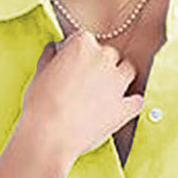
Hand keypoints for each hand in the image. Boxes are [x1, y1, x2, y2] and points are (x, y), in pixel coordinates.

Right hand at [24, 28, 144, 164]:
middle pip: (109, 55)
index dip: (78, 55)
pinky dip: (131, 103)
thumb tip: (55, 49)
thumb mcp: (39, 72)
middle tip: (86, 84)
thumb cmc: (39, 104)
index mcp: (82, 43)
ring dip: (119, 78)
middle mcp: (104, 58)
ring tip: (103, 93)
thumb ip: (51, 56)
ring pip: (128, 71)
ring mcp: (117, 83)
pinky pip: (137, 100)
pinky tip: (121, 108)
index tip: (72, 67)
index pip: (86, 41)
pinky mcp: (124, 108)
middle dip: (100, 66)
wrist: (48, 136)